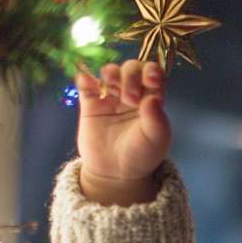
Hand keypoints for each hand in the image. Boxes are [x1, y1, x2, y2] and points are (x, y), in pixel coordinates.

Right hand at [75, 59, 171, 202]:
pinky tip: (86, 82)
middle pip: (131, 68)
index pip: (153, 74)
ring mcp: (110, 97)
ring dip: (111, 72)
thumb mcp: (156, 140)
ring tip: (112, 88)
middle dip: (131, 76)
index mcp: (151, 99)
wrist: (116, 174)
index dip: (151, 71)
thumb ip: (157, 119)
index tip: (150, 80)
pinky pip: (85, 84)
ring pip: (110, 72)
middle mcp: (132, 94)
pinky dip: (84, 78)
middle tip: (130, 99)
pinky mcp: (91, 104)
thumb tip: (153, 97)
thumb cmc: (141, 156)